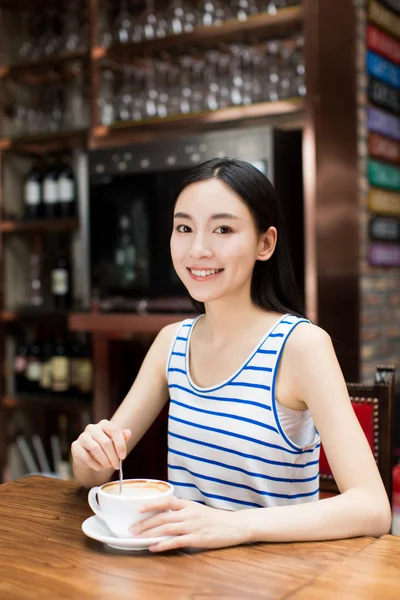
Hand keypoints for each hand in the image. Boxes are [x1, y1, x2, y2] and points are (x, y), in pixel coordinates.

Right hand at [71, 420, 130, 471]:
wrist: (88, 457)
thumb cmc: (104, 448)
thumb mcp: (115, 443)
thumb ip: (122, 437)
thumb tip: (128, 433)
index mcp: (104, 424)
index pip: (115, 430)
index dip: (120, 445)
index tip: (123, 457)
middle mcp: (92, 428)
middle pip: (105, 442)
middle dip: (113, 456)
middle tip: (116, 466)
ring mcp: (82, 436)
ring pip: (96, 449)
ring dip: (104, 460)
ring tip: (108, 466)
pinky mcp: (75, 446)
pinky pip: (86, 456)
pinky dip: (95, 464)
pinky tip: (99, 467)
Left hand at [129, 496, 249, 551]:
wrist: (235, 525)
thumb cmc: (215, 519)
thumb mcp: (197, 509)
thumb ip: (182, 511)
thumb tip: (164, 514)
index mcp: (188, 504)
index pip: (167, 500)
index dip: (152, 503)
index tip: (138, 508)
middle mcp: (189, 513)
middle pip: (162, 517)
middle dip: (145, 523)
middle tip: (132, 529)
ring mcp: (193, 526)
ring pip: (166, 529)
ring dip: (150, 534)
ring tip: (138, 539)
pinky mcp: (197, 539)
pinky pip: (176, 542)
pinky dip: (163, 545)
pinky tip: (154, 547)